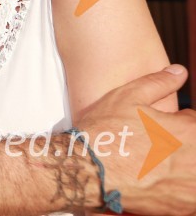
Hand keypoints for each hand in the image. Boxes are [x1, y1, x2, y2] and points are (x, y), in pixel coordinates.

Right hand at [77, 65, 195, 214]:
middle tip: (154, 149)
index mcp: (188, 130)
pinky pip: (190, 199)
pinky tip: (158, 184)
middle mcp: (195, 159)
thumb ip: (159, 82)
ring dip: (183, 170)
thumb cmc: (106, 132)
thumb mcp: (128, 96)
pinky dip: (179, 192)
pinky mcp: (181, 207)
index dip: (176, 124)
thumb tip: (179, 71)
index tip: (159, 129)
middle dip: (181, 147)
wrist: (88, 169)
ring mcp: (190, 187)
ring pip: (194, 175)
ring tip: (155, 167)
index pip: (194, 124)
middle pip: (195, 150)